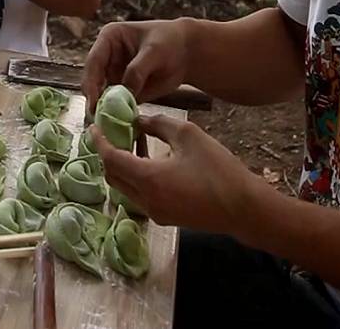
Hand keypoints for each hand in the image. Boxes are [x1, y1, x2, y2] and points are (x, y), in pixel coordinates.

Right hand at [82, 20, 188, 115]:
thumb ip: (138, 69)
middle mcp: (106, 58)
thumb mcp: (154, 51)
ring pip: (101, 95)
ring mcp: (114, 76)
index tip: (93, 100)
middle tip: (95, 118)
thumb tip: (125, 92)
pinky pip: (116, 105)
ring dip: (102, 110)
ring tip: (104, 125)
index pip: (94, 61)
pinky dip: (116, 116)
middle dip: (93, 99)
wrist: (186, 53)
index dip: (91, 81)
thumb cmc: (169, 41)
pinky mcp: (123, 91)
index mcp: (108, 39)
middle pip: (93, 80)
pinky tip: (117, 126)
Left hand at [92, 115, 263, 235]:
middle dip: (108, 154)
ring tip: (130, 145)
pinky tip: (147, 163)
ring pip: (124, 188)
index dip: (100, 142)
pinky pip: (138, 197)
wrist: (245, 209)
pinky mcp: (165, 218)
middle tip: (112, 134)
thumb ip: (159, 124)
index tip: (95, 127)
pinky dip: (134, 179)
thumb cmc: (219, 169)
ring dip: (121, 167)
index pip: (111, 159)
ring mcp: (154, 212)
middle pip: (113, 176)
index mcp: (147, 179)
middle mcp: (145, 200)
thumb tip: (140, 121)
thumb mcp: (188, 136)